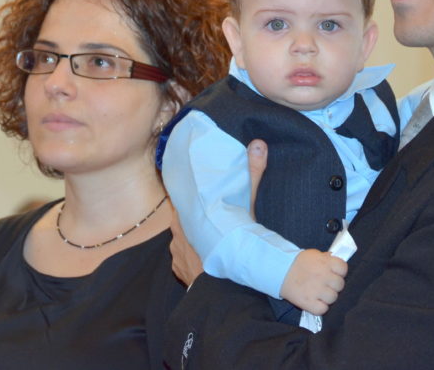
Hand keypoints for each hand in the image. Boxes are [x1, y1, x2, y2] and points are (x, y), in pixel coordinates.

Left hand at [168, 138, 267, 287]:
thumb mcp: (246, 207)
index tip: (202, 192)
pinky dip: (194, 259)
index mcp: (184, 213)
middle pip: (183, 218)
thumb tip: (258, 144)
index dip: (191, 194)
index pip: (182, 197)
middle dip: (196, 217)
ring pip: (183, 240)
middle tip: (214, 215)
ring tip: (213, 239)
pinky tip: (208, 259)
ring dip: (195, 239)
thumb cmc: (233, 245)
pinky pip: (183, 260)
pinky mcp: (179, 271)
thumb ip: (251, 175)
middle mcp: (174, 232)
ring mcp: (175, 254)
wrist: (227, 289)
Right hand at [279, 249, 347, 314]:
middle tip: (325, 283)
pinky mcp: (309, 302)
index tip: (334, 272)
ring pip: (333, 298)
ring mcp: (317, 290)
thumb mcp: (313, 255)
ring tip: (319, 293)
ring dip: (327, 296)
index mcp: (325, 262)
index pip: (343, 268)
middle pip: (340, 284)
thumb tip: (336, 261)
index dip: (340, 271)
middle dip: (334, 284)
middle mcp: (323, 276)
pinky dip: (320, 307)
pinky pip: (323, 309)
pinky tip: (315, 301)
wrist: (279, 271)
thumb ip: (326, 258)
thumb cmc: (297, 263)